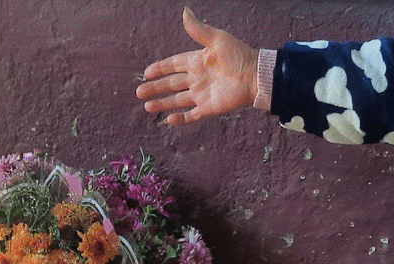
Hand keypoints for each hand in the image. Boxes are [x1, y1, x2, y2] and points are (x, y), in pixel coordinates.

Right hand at [136, 8, 259, 125]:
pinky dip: (181, 119)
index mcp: (197, 61)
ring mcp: (202, 95)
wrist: (254, 75)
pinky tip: (168, 120)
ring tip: (147, 107)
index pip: (173, 65)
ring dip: (162, 104)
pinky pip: (192, 115)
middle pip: (171, 84)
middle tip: (139, 93)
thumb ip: (198, 30)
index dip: (160, 69)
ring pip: (177, 101)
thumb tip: (185, 11)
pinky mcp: (209, 108)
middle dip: (155, 89)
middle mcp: (196, 79)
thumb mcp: (216, 39)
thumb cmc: (238, 54)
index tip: (147, 73)